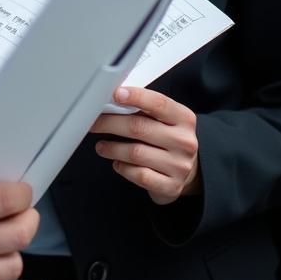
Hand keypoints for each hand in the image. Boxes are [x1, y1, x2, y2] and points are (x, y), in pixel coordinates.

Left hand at [90, 86, 199, 204]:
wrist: (186, 169)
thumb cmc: (165, 137)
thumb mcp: (162, 119)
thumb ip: (142, 109)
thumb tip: (110, 101)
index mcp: (183, 118)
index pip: (158, 103)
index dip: (136, 96)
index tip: (115, 94)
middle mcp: (185, 141)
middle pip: (139, 127)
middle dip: (110, 123)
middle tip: (94, 124)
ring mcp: (179, 165)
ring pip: (135, 153)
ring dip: (112, 148)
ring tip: (101, 146)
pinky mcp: (171, 186)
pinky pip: (139, 175)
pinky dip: (123, 168)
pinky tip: (117, 163)